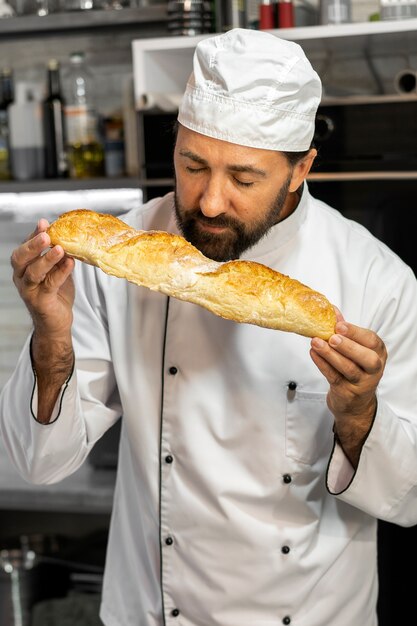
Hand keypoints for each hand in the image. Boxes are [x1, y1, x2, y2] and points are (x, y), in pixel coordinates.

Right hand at [11, 219, 75, 422]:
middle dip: (33, 244)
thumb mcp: (57, 271)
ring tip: (59, 248)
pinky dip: (61, 272)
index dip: (33, 235)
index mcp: (24, 268)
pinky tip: (70, 263)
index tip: (44, 223)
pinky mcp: (40, 301)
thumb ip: (59, 257)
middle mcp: (21, 278)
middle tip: (46, 234)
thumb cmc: (56, 295)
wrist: (57, 324)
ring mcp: (29, 291)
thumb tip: (69, 237)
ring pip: (33, 272)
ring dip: (46, 259)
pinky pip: (50, 284)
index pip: (24, 248)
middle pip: (21, 258)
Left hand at [309, 309, 386, 466]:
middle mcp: (374, 368)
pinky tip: (313, 354)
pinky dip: (322, 365)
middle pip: (366, 358)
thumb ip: (344, 330)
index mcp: (378, 353)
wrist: (354, 403)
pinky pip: (334, 377)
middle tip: (332, 337)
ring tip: (316, 343)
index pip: (372, 341)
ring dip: (330, 355)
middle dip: (348, 346)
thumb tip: (332, 310)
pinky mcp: (347, 392)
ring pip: (348, 369)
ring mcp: (362, 383)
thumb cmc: (355, 369)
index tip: (339, 325)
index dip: (355, 332)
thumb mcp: (355, 348)